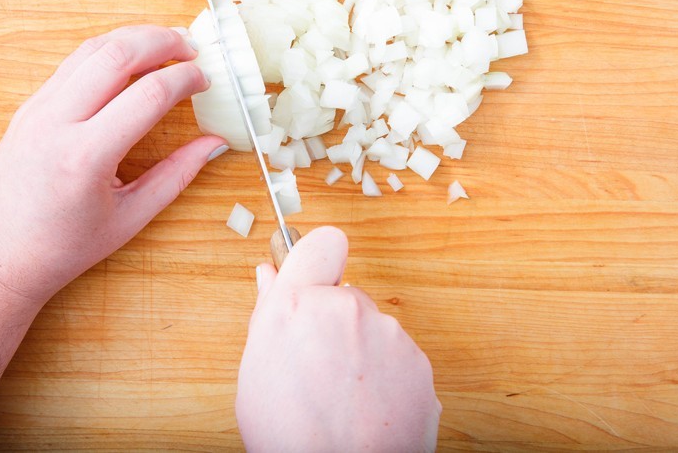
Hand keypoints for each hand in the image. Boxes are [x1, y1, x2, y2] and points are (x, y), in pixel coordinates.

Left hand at [0, 25, 226, 304]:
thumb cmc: (62, 247)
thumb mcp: (130, 218)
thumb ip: (177, 175)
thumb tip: (215, 143)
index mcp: (85, 157)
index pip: (147, 95)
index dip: (185, 80)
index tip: (206, 79)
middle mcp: (56, 124)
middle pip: (116, 55)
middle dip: (161, 41)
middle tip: (191, 47)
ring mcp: (37, 110)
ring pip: (90, 49)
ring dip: (133, 38)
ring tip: (166, 44)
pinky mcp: (29, 107)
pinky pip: (71, 64)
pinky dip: (107, 52)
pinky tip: (131, 60)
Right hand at [236, 227, 440, 451]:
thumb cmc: (289, 435)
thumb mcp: (256, 369)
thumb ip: (268, 312)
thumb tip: (270, 277)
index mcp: (298, 303)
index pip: (322, 243)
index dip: (318, 260)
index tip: (314, 280)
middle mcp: (348, 308)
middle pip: (345, 297)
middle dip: (334, 323)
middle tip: (317, 368)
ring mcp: (389, 335)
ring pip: (373, 330)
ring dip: (362, 353)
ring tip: (342, 399)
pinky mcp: (420, 364)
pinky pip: (398, 360)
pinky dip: (387, 379)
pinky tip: (367, 409)